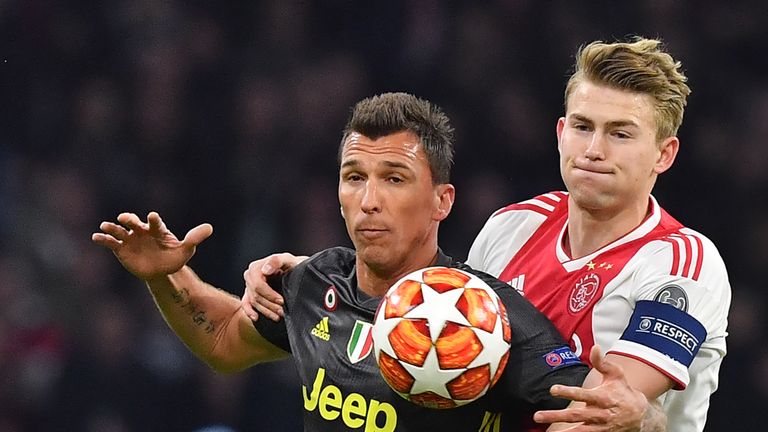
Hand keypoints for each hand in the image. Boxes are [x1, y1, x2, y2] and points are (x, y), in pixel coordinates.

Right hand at [92, 212, 212, 280]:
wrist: (162, 271)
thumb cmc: (174, 257)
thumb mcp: (186, 250)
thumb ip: (195, 238)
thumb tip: (210, 227)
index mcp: (157, 229)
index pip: (155, 222)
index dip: (153, 220)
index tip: (152, 217)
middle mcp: (142, 231)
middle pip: (134, 222)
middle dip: (130, 219)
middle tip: (126, 219)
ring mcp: (130, 239)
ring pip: (119, 230)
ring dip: (112, 227)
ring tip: (105, 226)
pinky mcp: (121, 249)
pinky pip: (110, 243)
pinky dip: (103, 239)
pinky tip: (95, 237)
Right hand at [241, 253, 303, 321]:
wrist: (293, 269)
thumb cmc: (291, 264)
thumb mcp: (287, 259)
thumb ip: (276, 261)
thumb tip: (265, 270)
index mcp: (256, 267)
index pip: (258, 285)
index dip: (270, 295)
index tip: (281, 301)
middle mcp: (250, 276)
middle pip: (256, 295)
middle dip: (270, 305)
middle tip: (282, 311)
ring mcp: (249, 285)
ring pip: (254, 302)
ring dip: (266, 311)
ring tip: (278, 316)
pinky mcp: (249, 293)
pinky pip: (246, 304)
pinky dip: (249, 312)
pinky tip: (256, 318)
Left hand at [536, 346, 648, 430]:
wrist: (641, 416)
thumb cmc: (624, 391)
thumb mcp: (616, 375)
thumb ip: (602, 362)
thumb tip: (595, 346)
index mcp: (603, 397)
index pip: (583, 394)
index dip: (568, 392)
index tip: (553, 390)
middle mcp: (600, 414)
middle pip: (576, 416)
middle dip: (556, 416)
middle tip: (537, 416)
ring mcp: (599, 427)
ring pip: (578, 430)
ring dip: (562, 431)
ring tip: (545, 430)